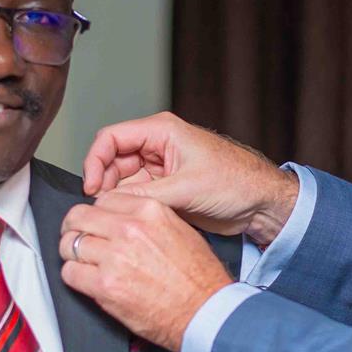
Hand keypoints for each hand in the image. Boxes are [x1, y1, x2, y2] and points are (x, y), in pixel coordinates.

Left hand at [59, 194, 233, 351]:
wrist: (205, 311)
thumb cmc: (200, 277)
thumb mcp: (179, 229)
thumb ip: (147, 220)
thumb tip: (121, 220)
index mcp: (149, 211)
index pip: (102, 200)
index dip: (96, 214)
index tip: (96, 225)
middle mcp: (129, 229)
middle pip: (78, 217)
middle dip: (74, 229)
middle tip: (76, 239)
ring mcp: (114, 257)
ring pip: (70, 245)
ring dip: (73, 255)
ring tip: (83, 263)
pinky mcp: (105, 286)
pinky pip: (70, 273)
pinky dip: (74, 277)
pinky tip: (87, 281)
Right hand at [81, 113, 297, 245]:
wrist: (261, 203)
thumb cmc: (236, 182)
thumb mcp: (186, 188)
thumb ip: (145, 195)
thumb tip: (110, 204)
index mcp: (162, 131)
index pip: (111, 138)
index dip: (95, 161)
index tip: (91, 187)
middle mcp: (158, 147)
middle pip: (112, 160)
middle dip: (102, 182)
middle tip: (100, 207)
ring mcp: (161, 169)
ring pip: (122, 180)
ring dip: (115, 197)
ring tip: (114, 216)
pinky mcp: (166, 189)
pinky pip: (136, 195)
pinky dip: (129, 206)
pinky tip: (127, 220)